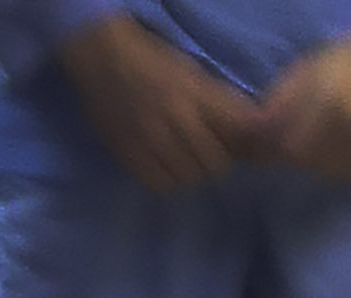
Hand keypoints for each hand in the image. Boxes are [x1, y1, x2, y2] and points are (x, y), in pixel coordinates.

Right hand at [57, 15, 261, 191]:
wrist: (104, 61)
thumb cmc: (155, 63)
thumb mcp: (195, 73)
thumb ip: (219, 101)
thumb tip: (246, 131)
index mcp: (197, 93)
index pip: (238, 130)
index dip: (245, 142)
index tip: (241, 143)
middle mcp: (176, 118)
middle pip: (215, 162)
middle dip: (220, 162)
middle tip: (213, 155)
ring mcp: (149, 138)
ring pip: (188, 176)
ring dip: (194, 173)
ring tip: (189, 163)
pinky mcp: (127, 152)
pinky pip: (158, 182)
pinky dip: (168, 180)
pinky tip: (166, 168)